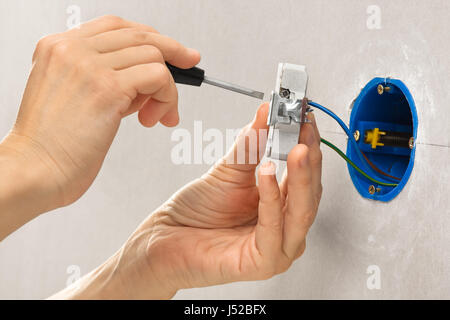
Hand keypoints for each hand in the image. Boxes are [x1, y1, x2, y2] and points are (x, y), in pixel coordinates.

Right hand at [0, 15, 199, 217]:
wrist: (34, 170)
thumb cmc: (53, 145)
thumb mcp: (72, 97)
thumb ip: (103, 79)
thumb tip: (147, 79)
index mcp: (59, 47)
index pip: (116, 27)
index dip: (149, 37)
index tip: (170, 50)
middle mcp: (73, 49)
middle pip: (140, 35)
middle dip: (172, 51)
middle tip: (190, 63)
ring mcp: (90, 65)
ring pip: (153, 56)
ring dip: (166, 88)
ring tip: (155, 115)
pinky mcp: (108, 88)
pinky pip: (158, 77)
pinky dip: (167, 97)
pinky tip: (154, 118)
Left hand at [56, 103, 321, 298]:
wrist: (166, 237)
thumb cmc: (198, 211)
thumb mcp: (229, 171)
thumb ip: (251, 144)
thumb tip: (266, 113)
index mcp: (281, 206)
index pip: (305, 174)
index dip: (308, 144)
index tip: (306, 116)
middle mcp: (285, 227)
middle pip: (310, 192)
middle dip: (309, 157)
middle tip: (305, 127)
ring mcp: (278, 247)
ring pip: (300, 211)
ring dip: (300, 177)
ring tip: (298, 148)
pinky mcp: (263, 262)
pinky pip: (273, 228)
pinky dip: (271, 198)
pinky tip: (268, 172)